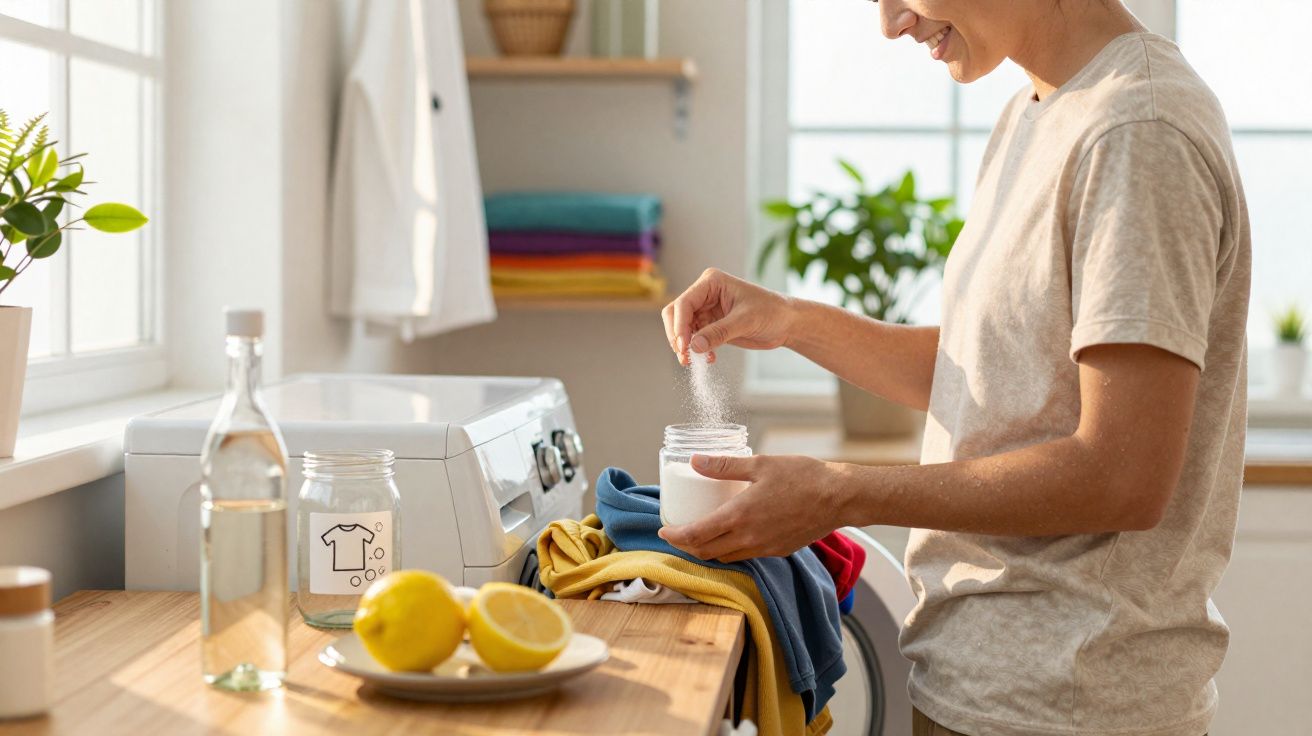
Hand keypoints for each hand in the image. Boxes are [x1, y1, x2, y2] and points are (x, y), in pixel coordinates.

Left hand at [658, 454, 846, 561]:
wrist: (840, 497)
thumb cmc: (803, 477)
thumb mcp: (760, 464)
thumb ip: (725, 465)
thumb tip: (695, 461)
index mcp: (740, 516)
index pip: (696, 536)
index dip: (675, 536)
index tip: (664, 530)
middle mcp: (749, 538)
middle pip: (706, 552)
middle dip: (686, 546)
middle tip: (677, 533)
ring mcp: (764, 548)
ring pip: (725, 557)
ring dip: (708, 550)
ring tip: (700, 534)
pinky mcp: (778, 551)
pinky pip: (746, 556)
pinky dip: (730, 550)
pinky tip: (731, 535)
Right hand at [661, 268, 793, 364]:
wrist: (786, 323)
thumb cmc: (771, 312)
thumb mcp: (745, 320)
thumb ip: (719, 332)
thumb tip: (694, 347)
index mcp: (711, 282)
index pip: (684, 303)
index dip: (679, 325)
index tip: (683, 346)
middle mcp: (704, 294)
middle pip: (676, 314)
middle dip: (677, 335)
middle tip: (684, 356)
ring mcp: (706, 310)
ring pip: (682, 328)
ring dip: (685, 346)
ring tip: (694, 361)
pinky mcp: (711, 325)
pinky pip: (694, 339)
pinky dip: (696, 350)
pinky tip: (709, 358)